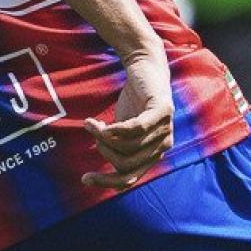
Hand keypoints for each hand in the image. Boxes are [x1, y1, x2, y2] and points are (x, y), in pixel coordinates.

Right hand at [84, 48, 173, 190]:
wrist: (145, 68)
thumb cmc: (132, 101)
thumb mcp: (121, 130)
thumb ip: (115, 148)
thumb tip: (93, 173)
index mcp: (153, 155)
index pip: (129, 179)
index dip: (106, 182)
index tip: (84, 179)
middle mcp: (163, 146)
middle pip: (125, 165)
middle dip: (103, 151)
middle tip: (93, 133)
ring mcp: (166, 129)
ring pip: (128, 146)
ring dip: (102, 136)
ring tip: (91, 124)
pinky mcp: (163, 111)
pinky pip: (135, 129)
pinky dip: (113, 128)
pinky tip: (98, 123)